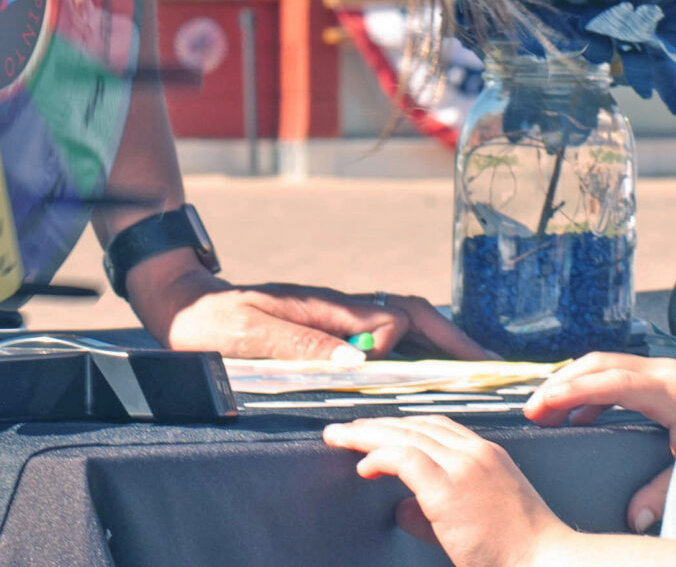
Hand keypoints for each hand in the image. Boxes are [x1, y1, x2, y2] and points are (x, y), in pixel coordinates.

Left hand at [125, 252, 492, 360]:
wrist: (183, 305)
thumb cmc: (212, 323)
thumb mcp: (250, 337)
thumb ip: (301, 345)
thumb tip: (358, 359)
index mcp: (327, 308)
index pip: (390, 322)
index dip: (406, 347)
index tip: (414, 370)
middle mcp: (340, 308)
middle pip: (411, 315)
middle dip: (453, 338)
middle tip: (491, 365)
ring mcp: (337, 315)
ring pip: (402, 322)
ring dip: (439, 342)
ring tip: (473, 368)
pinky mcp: (328, 326)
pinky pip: (383, 333)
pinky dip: (413, 347)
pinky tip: (425, 367)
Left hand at [324, 414, 567, 565]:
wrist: (547, 564)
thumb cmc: (517, 553)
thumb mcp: (475, 524)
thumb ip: (435, 514)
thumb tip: (401, 508)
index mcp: (487, 456)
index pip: (436, 426)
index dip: (402, 425)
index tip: (375, 430)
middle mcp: (475, 453)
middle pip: (415, 425)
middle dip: (376, 425)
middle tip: (344, 430)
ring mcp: (463, 466)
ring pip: (404, 435)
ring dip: (366, 434)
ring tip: (339, 438)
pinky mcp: (448, 487)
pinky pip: (403, 458)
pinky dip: (378, 456)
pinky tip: (363, 467)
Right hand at [522, 353, 675, 532]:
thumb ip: (662, 492)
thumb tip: (633, 518)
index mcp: (668, 389)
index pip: (606, 382)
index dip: (569, 393)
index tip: (539, 406)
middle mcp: (661, 372)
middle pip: (596, 364)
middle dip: (559, 384)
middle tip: (532, 411)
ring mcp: (661, 371)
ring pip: (603, 366)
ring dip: (572, 386)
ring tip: (547, 414)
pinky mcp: (662, 379)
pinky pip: (616, 377)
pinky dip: (592, 392)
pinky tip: (581, 416)